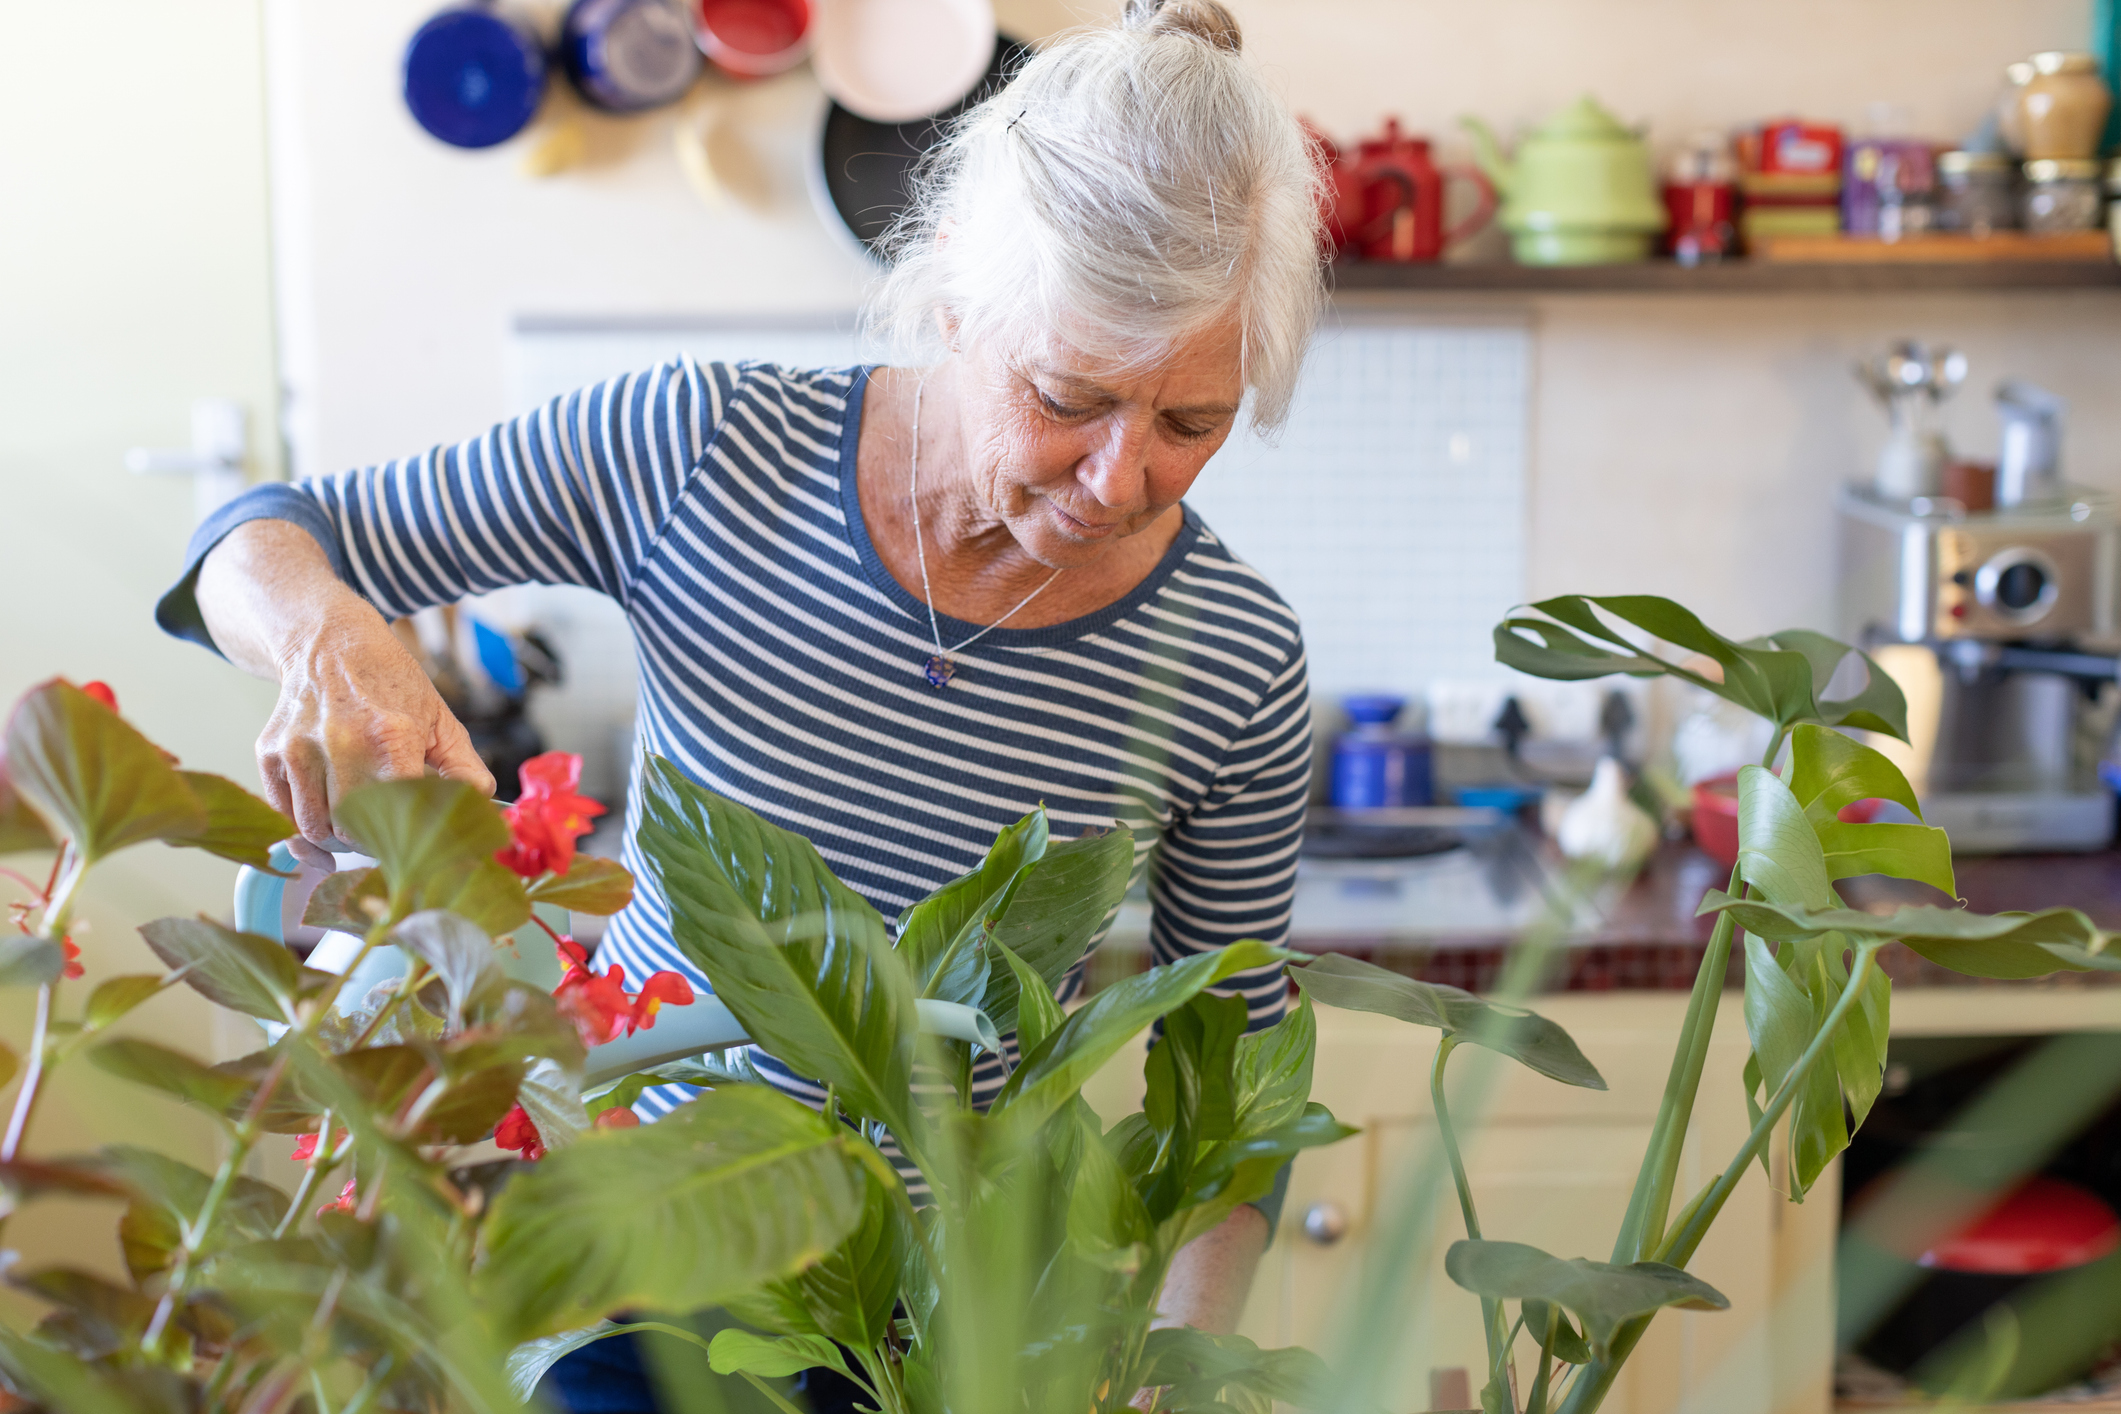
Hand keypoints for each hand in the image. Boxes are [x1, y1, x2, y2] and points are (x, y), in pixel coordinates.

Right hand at [258, 606, 493, 868]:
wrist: (330, 643)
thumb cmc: (391, 684)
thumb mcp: (439, 720)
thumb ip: (464, 769)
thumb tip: (481, 807)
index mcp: (389, 737)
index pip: (399, 816)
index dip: (408, 837)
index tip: (417, 844)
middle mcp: (338, 744)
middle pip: (351, 833)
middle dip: (371, 840)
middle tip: (386, 834)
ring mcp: (298, 749)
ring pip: (313, 828)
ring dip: (336, 835)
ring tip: (357, 819)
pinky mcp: (269, 752)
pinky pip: (284, 811)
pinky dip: (305, 821)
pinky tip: (327, 809)